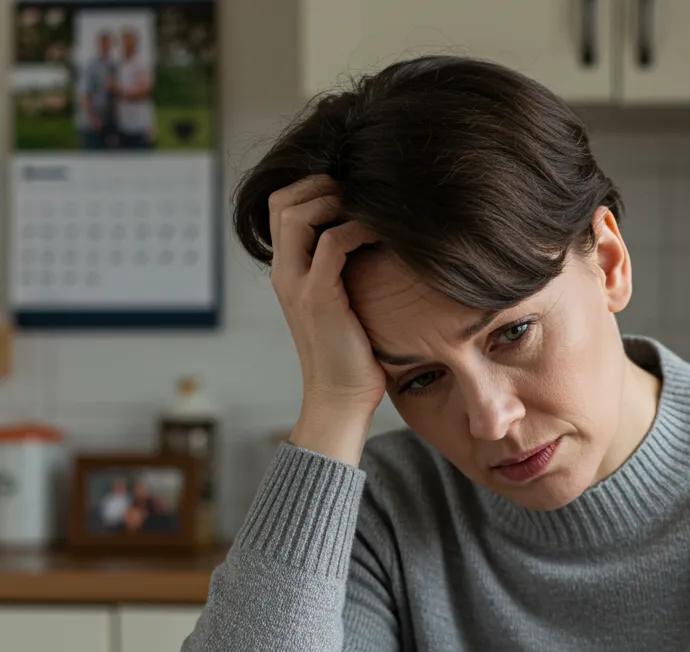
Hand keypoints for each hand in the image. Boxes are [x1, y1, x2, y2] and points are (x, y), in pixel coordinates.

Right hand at [267, 174, 387, 412]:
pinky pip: (329, 243)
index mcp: (287, 272)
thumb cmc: (351, 355)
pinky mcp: (318, 297)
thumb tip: (370, 242)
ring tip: (367, 208)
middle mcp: (284, 274)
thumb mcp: (341, 304)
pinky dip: (355, 229)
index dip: (310, 188)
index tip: (349, 193)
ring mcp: (297, 284)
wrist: (341, 399)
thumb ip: (342, 273)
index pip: (280, 207)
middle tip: (357, 191)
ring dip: (335, 200)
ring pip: (296, 213)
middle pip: (281, 200)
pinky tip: (378, 235)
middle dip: (320, 184)